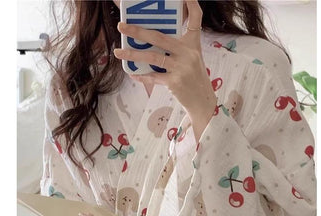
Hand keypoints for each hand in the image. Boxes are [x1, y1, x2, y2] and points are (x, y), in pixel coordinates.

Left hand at [113, 0, 216, 122]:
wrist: (202, 101)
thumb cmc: (193, 78)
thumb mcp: (190, 58)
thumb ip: (175, 48)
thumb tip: (149, 40)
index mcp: (193, 43)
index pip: (195, 17)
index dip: (191, 3)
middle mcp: (188, 53)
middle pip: (159, 37)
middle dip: (138, 31)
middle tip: (121, 26)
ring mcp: (181, 67)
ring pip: (152, 57)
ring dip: (133, 55)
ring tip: (118, 52)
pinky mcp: (175, 82)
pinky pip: (153, 76)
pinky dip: (141, 75)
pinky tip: (132, 73)